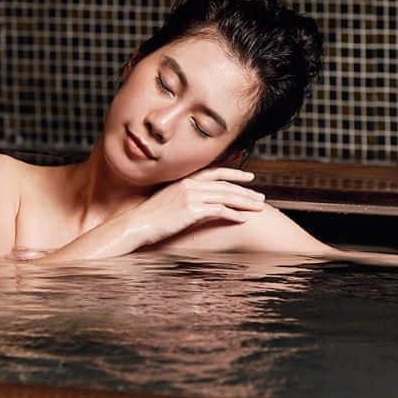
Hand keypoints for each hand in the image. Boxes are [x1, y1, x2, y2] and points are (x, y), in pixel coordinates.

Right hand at [122, 167, 266, 249]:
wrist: (136, 225)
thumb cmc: (150, 217)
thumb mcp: (168, 200)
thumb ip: (184, 195)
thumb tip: (197, 202)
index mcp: (185, 180)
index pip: (216, 172)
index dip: (235, 173)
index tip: (250, 177)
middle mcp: (190, 185)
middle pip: (225, 185)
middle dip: (246, 191)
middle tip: (261, 198)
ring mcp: (191, 196)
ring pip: (226, 196)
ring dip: (245, 202)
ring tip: (259, 208)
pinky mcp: (192, 211)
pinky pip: (219, 210)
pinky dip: (234, 214)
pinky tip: (244, 219)